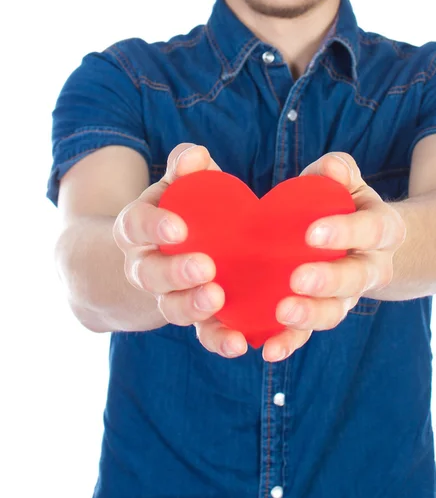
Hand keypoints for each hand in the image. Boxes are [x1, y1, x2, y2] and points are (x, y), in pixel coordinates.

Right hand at [112, 143, 247, 358]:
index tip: (178, 227)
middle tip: (205, 267)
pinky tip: (239, 343)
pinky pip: (201, 333)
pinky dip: (218, 340)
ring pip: (171, 308)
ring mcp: (166, 296)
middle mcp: (145, 267)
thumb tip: (196, 154)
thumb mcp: (175, 188)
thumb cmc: (177, 212)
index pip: (135, 225)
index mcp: (138, 229)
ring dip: (193, 306)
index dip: (152, 227)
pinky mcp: (193, 317)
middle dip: (174, 273)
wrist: (161, 256)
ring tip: (218, 300)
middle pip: (149, 274)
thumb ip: (185, 170)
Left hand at [262, 152, 406, 361]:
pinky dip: (291, 342)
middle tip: (298, 280)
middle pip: (357, 279)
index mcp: (382, 230)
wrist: (364, 240)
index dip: (346, 232)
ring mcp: (349, 295)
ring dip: (311, 316)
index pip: (371, 230)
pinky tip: (269, 350)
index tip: (313, 232)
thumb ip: (340, 172)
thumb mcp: (348, 183)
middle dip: (329, 281)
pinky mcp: (323, 311)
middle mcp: (371, 267)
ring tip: (283, 314)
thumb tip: (332, 166)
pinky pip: (310, 332)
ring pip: (336, 312)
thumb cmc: (346, 204)